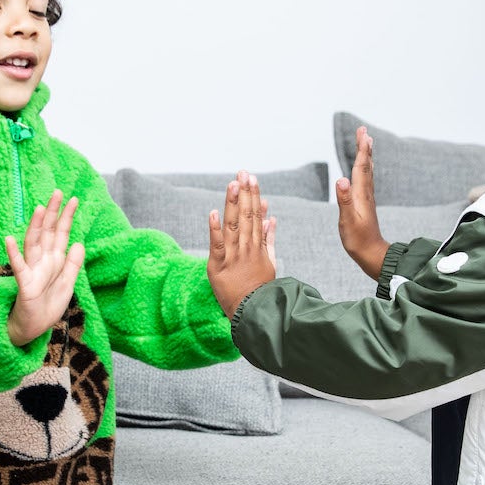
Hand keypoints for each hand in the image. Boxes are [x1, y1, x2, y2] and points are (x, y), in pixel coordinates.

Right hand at [5, 191, 84, 345]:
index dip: (67, 217)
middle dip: (53, 213)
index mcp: (54, 260)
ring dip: (36, 226)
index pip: (61, 234)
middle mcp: (42, 261)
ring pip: (33, 244)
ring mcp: (32, 271)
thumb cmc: (48, 305)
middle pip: (48, 233)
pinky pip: (19, 267)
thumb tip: (79, 242)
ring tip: (39, 208)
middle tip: (58, 193)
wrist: (34, 328)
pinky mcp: (24, 284)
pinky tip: (9, 239)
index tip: (74, 199)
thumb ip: (73, 264)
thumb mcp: (67, 284)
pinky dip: (13, 254)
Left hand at [207, 172, 276, 319]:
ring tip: (233, 184)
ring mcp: (232, 256)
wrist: (252, 311)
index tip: (252, 178)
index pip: (255, 215)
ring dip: (233, 204)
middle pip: (246, 216)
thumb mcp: (269, 261)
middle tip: (243, 173)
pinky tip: (213, 213)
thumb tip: (270, 218)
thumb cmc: (260, 287)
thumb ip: (269, 238)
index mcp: (257, 245)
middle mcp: (246, 247)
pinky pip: (217, 245)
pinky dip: (214, 229)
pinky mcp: (218, 266)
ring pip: (233, 225)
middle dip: (245, 193)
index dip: (253, 195)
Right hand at [335, 124, 387, 279]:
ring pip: (367, 172)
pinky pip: (365, 181)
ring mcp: (366, 199)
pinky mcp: (365, 205)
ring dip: (366, 157)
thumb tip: (341, 180)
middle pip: (366, 166)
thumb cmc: (358, 240)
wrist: (371, 254)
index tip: (363, 133)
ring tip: (365, 145)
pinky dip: (364, 170)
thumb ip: (344, 200)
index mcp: (361, 194)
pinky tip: (363, 171)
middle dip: (364, 148)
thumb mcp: (348, 221)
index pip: (361, 167)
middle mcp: (366, 193)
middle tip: (363, 131)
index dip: (362, 149)